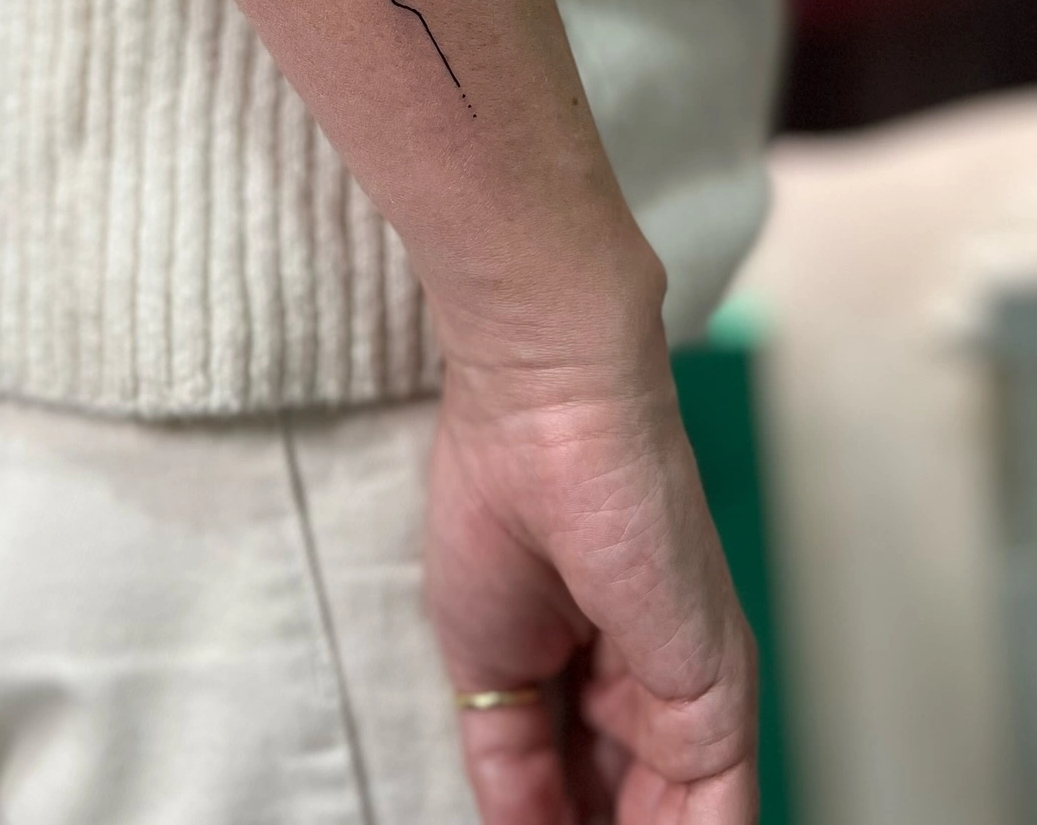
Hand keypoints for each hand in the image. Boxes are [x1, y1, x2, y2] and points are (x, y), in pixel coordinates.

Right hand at [425, 327, 757, 823]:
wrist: (542, 420)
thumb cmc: (498, 497)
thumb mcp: (486, 666)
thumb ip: (519, 766)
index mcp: (599, 666)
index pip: (582, 786)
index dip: (557, 824)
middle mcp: (655, 685)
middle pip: (629, 809)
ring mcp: (691, 695)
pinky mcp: (719, 697)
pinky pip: (710, 824)